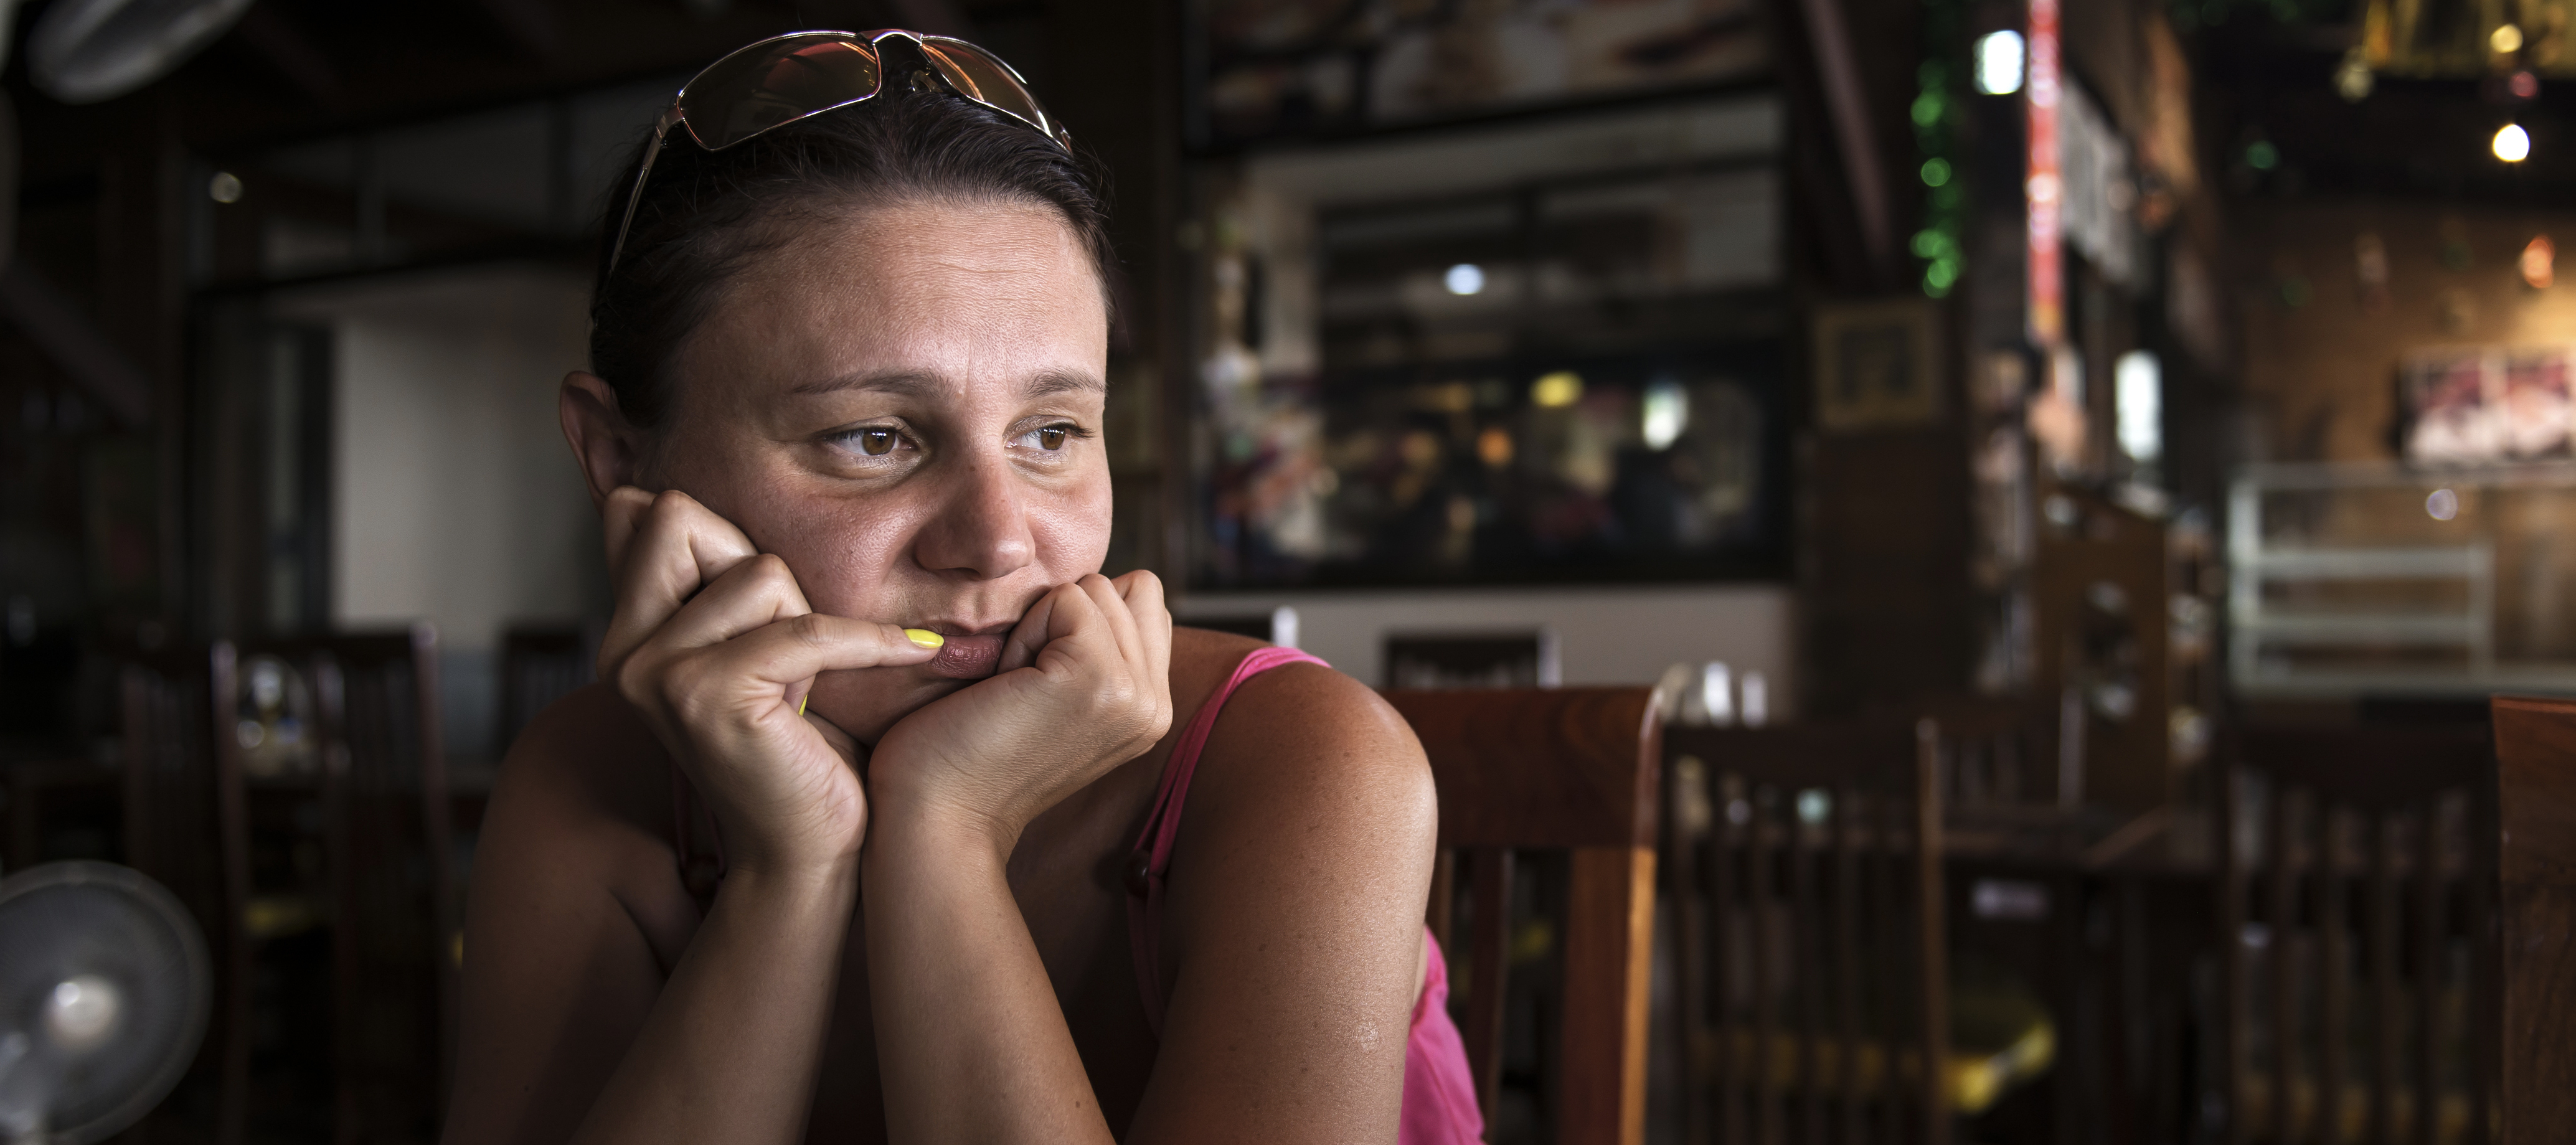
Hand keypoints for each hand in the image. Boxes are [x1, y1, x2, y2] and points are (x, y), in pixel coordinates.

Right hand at [595, 487, 942, 874]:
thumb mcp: (755, 648)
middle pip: (685, 518)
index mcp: (624, 632)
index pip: (649, 510)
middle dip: (765, 573)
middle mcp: (621, 649)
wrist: (810, 852)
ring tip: (807, 688)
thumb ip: (712, 581)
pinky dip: (870, 642)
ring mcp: (654, 672)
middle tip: (791, 649)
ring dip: (808, 622)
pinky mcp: (704, 695)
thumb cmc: (800, 745)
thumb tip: (660, 492)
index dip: (723, 540)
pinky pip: (806, 630)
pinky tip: (913, 653)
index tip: (769, 609)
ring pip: (760, 571)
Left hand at [866, 571, 1174, 847]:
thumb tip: (1105, 586)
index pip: (1144, 602)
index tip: (1041, 681)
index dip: (1082, 619)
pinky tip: (1007, 686)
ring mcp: (1134, 695)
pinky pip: (1067, 599)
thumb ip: (1101, 649)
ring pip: (1098, 588)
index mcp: (1152, 710)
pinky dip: (1026, 632)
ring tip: (1016, 690)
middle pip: (1128, 588)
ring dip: (1041, 626)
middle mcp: (1157, 706)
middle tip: (1025, 688)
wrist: (939, 817)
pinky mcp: (1098, 679)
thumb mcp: (1058, 696)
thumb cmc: (972, 751)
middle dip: (1064, 619)